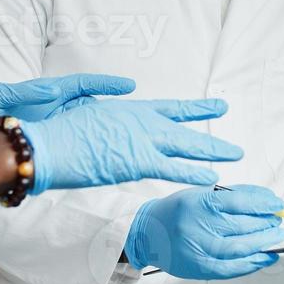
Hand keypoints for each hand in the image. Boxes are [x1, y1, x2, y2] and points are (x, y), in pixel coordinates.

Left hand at [0, 74, 134, 146]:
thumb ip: (23, 92)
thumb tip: (52, 90)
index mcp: (44, 93)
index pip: (82, 85)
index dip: (106, 84)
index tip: (129, 86)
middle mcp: (53, 109)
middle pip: (92, 106)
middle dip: (116, 109)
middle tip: (142, 115)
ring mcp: (52, 127)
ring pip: (87, 126)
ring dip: (107, 130)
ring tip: (131, 136)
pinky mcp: (47, 144)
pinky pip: (74, 144)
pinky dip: (90, 148)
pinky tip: (104, 156)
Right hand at [22, 98, 242, 194]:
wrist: (49, 144)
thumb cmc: (61, 131)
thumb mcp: (89, 110)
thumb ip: (110, 109)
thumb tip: (121, 107)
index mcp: (131, 108)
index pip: (172, 109)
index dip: (196, 110)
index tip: (217, 107)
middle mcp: (142, 120)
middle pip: (185, 127)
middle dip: (210, 135)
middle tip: (234, 142)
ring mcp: (141, 139)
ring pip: (185, 146)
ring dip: (211, 151)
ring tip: (234, 155)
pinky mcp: (137, 161)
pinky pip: (172, 168)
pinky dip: (192, 172)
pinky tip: (211, 177)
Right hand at [125, 185, 283, 280]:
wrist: (147, 234)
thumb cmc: (178, 211)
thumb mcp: (201, 194)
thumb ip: (234, 196)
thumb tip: (267, 200)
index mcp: (197, 202)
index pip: (239, 202)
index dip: (263, 204)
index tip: (278, 204)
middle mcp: (197, 226)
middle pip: (242, 226)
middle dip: (266, 224)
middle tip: (278, 222)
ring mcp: (198, 249)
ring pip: (240, 248)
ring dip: (264, 243)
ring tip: (277, 237)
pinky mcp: (199, 268)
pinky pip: (232, 268)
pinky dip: (253, 263)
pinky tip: (266, 256)